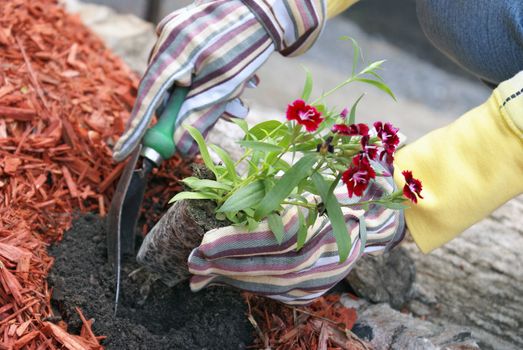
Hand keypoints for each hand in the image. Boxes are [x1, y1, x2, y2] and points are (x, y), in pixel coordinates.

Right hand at [112, 0, 325, 160]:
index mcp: (171, 53)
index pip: (147, 99)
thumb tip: (181, 149)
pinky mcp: (188, 29)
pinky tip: (238, 77)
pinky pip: (190, 64)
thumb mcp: (223, 87)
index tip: (124, 153)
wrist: (266, 7)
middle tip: (221, 116)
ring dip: (211, 94)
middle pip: (167, 91)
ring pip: (183, 79)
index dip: (136, 129)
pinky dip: (210, 78)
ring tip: (242, 90)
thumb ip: (199, 118)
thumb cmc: (245, 45)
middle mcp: (167, 40)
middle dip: (195, 109)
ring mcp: (176, 31)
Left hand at [188, 161, 404, 304]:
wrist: (375, 217)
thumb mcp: (317, 176)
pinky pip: (275, 291)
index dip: (239, 244)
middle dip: (226, 266)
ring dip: (231, 278)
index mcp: (333, 228)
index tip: (206, 242)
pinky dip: (246, 285)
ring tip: (200, 274)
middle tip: (192, 263)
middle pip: (270, 268)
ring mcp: (322, 279)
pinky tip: (224, 279)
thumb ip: (282, 186)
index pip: (278, 242)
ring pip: (270, 284)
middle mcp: (329, 259)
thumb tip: (235, 194)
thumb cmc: (343, 188)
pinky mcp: (313, 290)